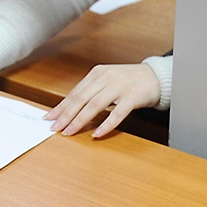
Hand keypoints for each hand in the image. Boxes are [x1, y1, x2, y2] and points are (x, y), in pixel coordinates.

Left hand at [44, 64, 160, 138]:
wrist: (157, 77)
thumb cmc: (130, 81)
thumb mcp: (108, 81)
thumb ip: (92, 91)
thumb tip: (70, 108)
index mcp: (98, 73)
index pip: (75, 92)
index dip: (61, 106)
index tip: (49, 117)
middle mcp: (107, 77)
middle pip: (81, 98)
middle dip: (66, 114)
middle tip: (55, 127)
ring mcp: (120, 86)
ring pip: (95, 105)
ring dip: (80, 120)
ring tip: (70, 131)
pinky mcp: (133, 96)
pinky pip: (117, 112)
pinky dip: (106, 124)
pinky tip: (97, 133)